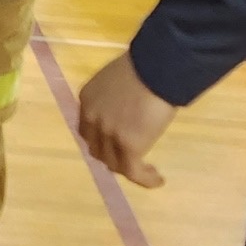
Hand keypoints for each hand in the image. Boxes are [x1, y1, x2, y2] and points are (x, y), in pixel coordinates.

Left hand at [77, 50, 176, 186]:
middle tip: (130, 158)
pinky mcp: (129, 145)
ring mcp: (108, 133)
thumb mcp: (119, 79)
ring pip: (114, 163)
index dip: (100, 139)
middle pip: (97, 148)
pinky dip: (145, 179)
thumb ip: (116, 97)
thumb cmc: (145, 66)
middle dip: (112, 156)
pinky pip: (133, 171)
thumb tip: (130, 107)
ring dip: (129, 169)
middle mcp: (92, 118)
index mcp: (88, 99)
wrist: (157, 68)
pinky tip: (158, 179)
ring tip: (147, 170)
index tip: (116, 143)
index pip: (88, 129)